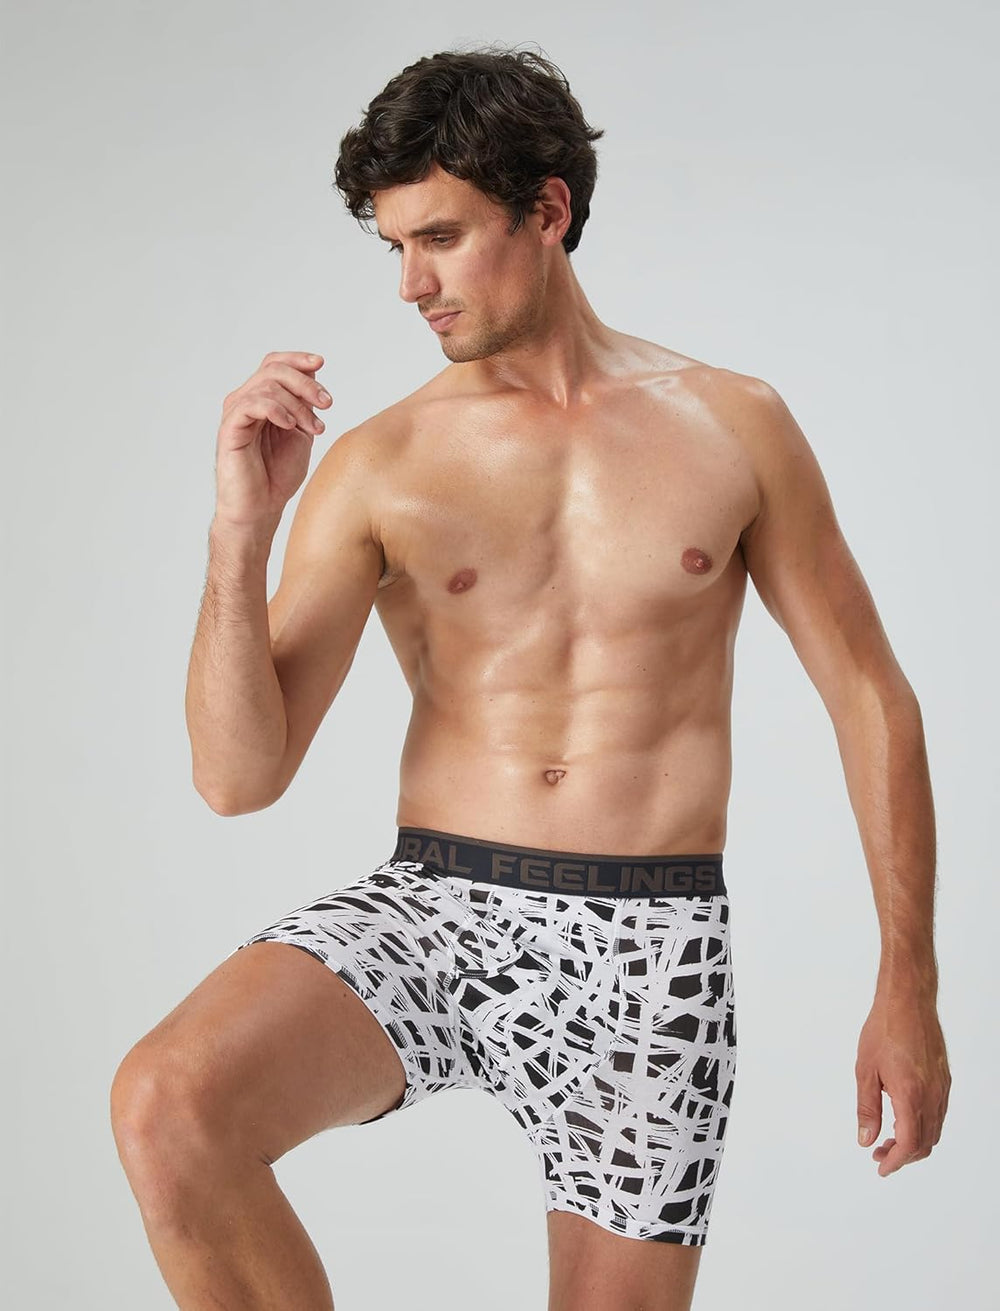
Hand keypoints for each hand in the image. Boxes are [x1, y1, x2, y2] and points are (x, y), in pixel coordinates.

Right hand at [214, 350, 332, 529]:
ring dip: (297, 404)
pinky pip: (251, 404)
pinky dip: (276, 410)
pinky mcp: (229, 429)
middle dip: (305, 384)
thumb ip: (304, 405)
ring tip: (313, 427)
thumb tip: (313, 374)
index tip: (321, 363)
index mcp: (261, 400)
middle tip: (327, 404)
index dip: (297, 359)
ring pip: (266, 386)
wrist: (261, 508)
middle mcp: (245, 401)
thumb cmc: (277, 475)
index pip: (274, 364)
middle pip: (273, 370)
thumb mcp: (300, 433)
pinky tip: (290, 426)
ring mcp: (235, 414)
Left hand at [855, 992, 950, 1175]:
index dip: (895, 1161)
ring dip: (914, 1142)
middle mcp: (932, 1095)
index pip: (909, 1143)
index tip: (880, 1167)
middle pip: (925, 1143)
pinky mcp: (944, 1080)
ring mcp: (941, 1088)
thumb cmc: (883, 1030)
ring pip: (934, 1130)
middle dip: (903, 1156)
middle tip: (879, 1153)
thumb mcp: (865, 1070)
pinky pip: (938, 1114)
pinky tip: (903, 1118)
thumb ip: (867, 1108)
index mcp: (910, 1094)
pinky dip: (923, 1126)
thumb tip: (866, 1139)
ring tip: (888, 1138)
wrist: (908, 1001)